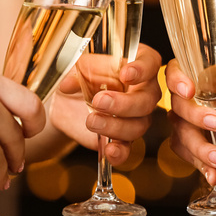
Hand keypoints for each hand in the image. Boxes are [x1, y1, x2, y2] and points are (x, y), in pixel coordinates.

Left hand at [49, 43, 162, 165]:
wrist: (66, 100)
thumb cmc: (80, 74)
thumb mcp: (76, 66)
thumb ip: (76, 71)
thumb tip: (68, 84)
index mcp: (136, 63)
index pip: (150, 63)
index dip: (142, 69)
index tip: (126, 74)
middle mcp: (143, 90)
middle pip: (147, 100)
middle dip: (125, 103)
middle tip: (99, 101)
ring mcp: (136, 116)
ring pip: (139, 125)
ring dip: (116, 126)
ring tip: (91, 121)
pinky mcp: (123, 137)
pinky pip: (128, 148)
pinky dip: (120, 152)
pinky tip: (109, 150)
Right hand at [165, 58, 215, 184]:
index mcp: (193, 79)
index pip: (173, 74)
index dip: (177, 81)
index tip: (189, 91)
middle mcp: (184, 103)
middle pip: (178, 108)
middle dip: (197, 116)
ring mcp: (185, 128)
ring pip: (183, 138)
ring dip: (202, 149)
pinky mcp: (192, 150)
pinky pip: (192, 160)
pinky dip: (205, 168)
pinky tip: (215, 176)